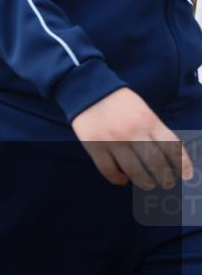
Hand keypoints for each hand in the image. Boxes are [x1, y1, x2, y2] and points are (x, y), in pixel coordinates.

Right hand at [71, 88, 192, 189]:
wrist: (87, 90)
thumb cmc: (118, 101)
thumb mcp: (143, 110)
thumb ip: (153, 130)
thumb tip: (167, 155)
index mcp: (148, 121)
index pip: (172, 147)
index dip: (182, 164)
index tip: (186, 176)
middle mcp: (133, 133)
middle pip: (155, 163)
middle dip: (165, 177)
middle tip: (167, 183)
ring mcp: (113, 141)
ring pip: (134, 170)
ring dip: (144, 182)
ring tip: (148, 184)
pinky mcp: (95, 146)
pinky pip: (109, 170)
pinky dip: (118, 179)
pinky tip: (123, 179)